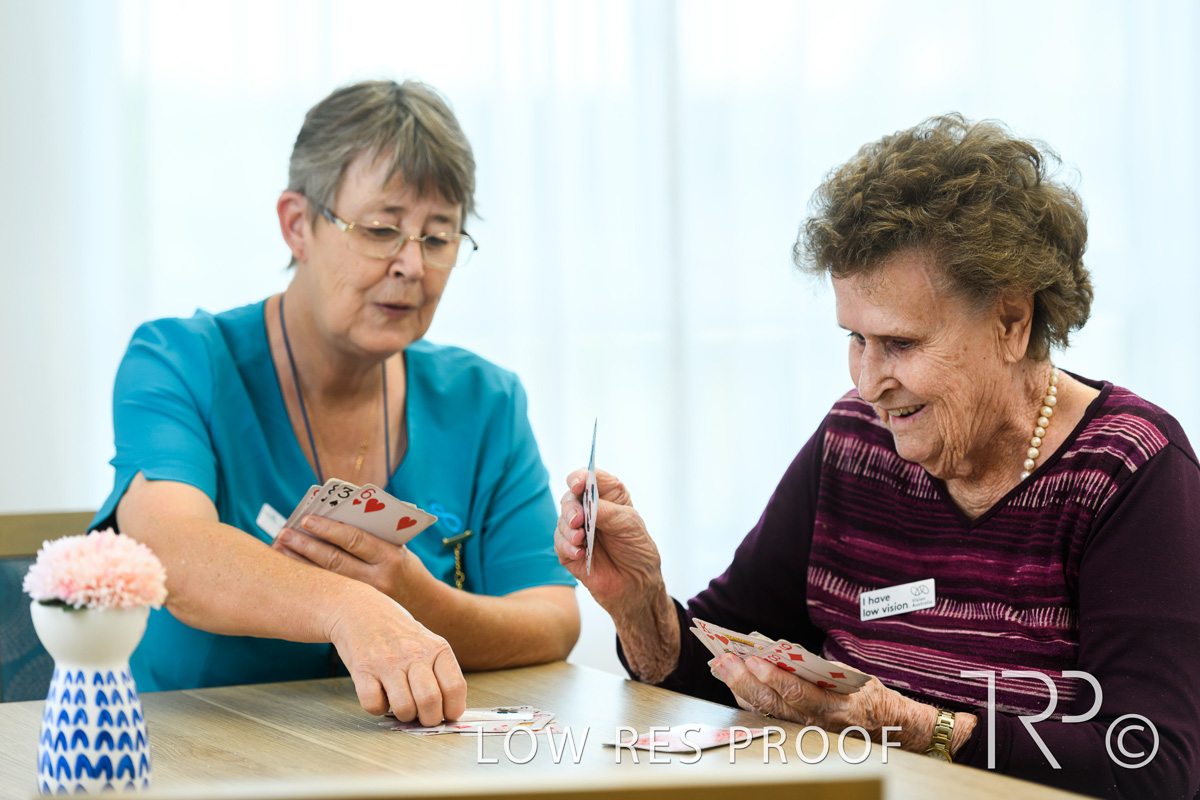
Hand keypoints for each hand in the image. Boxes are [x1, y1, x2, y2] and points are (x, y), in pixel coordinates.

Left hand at [273, 515, 432, 604]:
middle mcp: (378, 580)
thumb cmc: (407, 569)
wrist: (427, 607)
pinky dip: (308, 580)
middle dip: (307, 545)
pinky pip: (328, 594)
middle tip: (284, 533)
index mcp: (391, 557)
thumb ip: (374, 537)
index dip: (329, 529)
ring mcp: (367, 599)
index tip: (306, 519)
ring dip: (301, 563)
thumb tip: (336, 519)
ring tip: (280, 548)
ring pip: (326, 580)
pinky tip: (292, 572)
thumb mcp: (400, 549)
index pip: (356, 540)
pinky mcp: (358, 613)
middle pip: (335, 561)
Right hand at [325, 584, 466, 725]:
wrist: (360, 609)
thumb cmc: (398, 632)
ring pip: (404, 707)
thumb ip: (439, 671)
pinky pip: (373, 704)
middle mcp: (413, 654)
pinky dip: (378, 708)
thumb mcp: (427, 642)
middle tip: (424, 717)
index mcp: (436, 647)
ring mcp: (387, 662)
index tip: (448, 715)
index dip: (453, 709)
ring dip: (404, 715)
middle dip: (429, 719)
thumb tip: (449, 709)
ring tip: (403, 705)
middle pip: (430, 701)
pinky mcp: (362, 670)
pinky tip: (380, 696)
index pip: (455, 687)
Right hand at [554, 468, 664, 619]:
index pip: (589, 478)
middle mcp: (590, 510)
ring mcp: (578, 530)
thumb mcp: (630, 526)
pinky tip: (579, 553)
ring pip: (561, 520)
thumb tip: (587, 505)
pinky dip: (566, 546)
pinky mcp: (569, 550)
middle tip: (578, 519)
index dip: (580, 477)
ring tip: (580, 540)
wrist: (636, 585)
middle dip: (571, 507)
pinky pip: (559, 543)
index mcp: (608, 497)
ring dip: (568, 528)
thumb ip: (608, 512)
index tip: (577, 485)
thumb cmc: (637, 550)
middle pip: (570, 498)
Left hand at [711, 654, 933, 750]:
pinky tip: (734, 682)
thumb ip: (815, 665)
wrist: (885, 725)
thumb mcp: (847, 674)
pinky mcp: (796, 730)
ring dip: (740, 687)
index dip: (772, 676)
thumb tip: (777, 649)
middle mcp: (815, 721)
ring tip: (722, 666)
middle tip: (724, 659)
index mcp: (833, 704)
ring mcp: (803, 729)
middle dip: (745, 679)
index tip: (752, 658)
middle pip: (772, 702)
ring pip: (765, 710)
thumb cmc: (864, 692)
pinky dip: (747, 698)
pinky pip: (766, 715)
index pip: (796, 692)